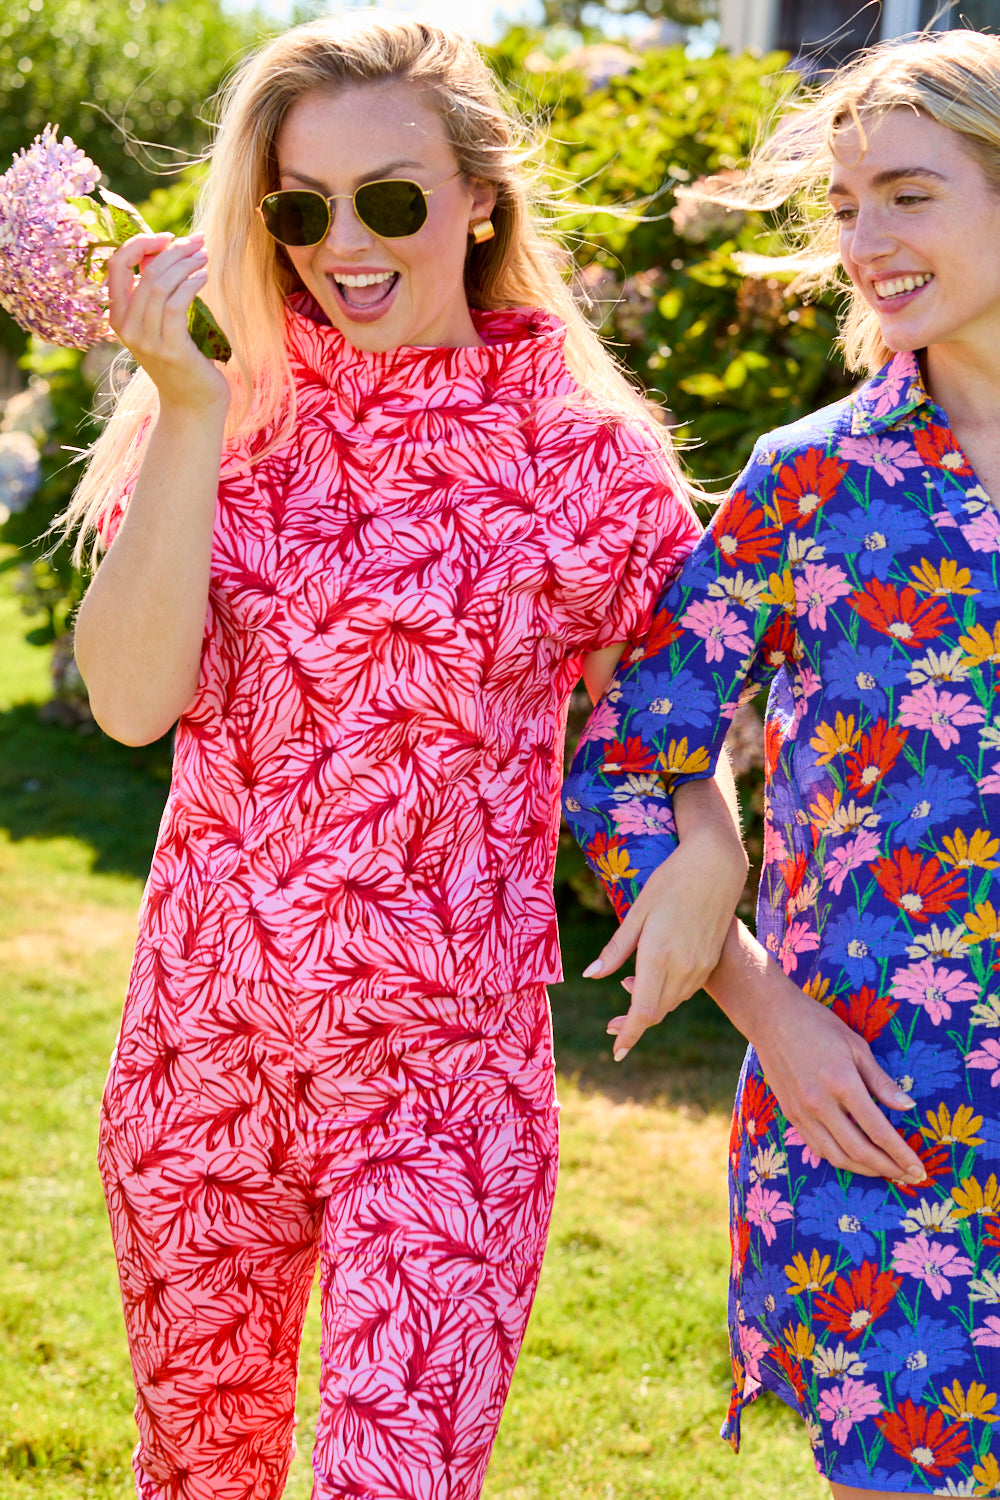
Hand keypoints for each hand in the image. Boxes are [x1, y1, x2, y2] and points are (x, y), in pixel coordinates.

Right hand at [106, 232, 229, 412]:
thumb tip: (164, 249)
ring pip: (159, 285)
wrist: (192, 405)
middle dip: (173, 250)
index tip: (168, 237)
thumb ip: (157, 290)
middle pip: (144, 272)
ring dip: (185, 264)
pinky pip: (176, 304)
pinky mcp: (170, 349)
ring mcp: (146, 340)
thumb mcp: (161, 323)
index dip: (140, 243)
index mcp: (118, 317)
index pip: (116, 265)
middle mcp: (126, 328)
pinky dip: (191, 284)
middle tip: (199, 242)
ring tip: (204, 257)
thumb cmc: (182, 360)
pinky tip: (204, 277)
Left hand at [584, 820, 747, 1060]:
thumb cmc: (669, 882)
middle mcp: (682, 967)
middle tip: (610, 1028)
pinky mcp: (710, 961)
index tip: (617, 1053)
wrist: (716, 866)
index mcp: (658, 956)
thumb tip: (590, 976)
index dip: (628, 1034)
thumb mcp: (636, 913)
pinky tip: (655, 979)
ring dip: (652, 1008)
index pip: (643, 1011)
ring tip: (628, 997)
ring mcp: (700, 966)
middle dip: (634, 1024)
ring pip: (672, 1003)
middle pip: (656, 1012)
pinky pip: (686, 990)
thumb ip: (616, 950)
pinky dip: (668, 993)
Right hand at [709, 924, 925, 1182]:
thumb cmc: (817, 1024)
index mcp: (842, 1083)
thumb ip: (881, 1081)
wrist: (770, 1017)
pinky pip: (818, 1147)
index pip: (878, 1130)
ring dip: (865, 1170)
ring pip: (837, 1156)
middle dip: (889, 1169)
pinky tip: (855, 1159)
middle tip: (910, 1178)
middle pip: (859, 1151)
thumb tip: (908, 1107)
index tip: (919, 1169)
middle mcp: (820, 1104)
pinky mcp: (790, 1114)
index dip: (901, 1154)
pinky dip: (840, 1159)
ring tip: (886, 1172)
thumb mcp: (856, 1046)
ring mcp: (802, 1112)